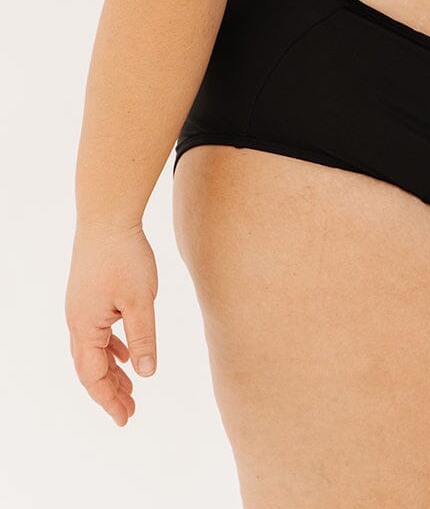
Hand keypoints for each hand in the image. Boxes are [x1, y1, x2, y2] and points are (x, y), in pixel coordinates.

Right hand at [65, 222, 158, 426]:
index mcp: (85, 327)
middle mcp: (77, 321)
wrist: (107, 216)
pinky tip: (128, 353)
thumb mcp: (141, 301)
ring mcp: (81, 307)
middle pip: (90, 367)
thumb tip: (146, 374)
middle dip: (109, 391)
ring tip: (131, 388)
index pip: (94, 376)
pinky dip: (112, 347)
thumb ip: (144, 338)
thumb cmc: (124, 256)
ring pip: (94, 349)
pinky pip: (98, 331)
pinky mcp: (89, 294)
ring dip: (111, 370)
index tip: (126, 419)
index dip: (109, 400)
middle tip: (130, 412)